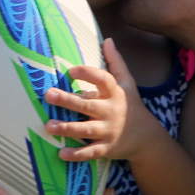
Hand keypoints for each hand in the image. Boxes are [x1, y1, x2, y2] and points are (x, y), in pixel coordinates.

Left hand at [44, 38, 165, 162]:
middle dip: (67, 100)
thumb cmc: (130, 104)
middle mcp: (111, 111)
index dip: (88, 74)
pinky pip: (90, 152)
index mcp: (115, 93)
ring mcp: (109, 131)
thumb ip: (115, 62)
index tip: (71, 70)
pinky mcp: (106, 148)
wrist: (146, 137)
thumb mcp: (127, 82)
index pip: (103, 80)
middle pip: (87, 105)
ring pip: (85, 130)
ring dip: (66, 129)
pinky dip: (76, 155)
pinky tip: (61, 153)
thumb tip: (107, 39)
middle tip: (48, 94)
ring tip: (48, 126)